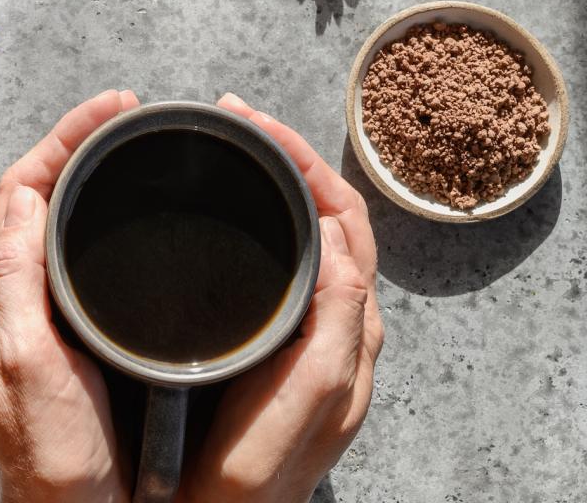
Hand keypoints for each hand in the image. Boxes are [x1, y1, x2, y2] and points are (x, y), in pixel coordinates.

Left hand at [0, 89, 140, 502]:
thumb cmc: (53, 452)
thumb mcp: (28, 366)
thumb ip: (17, 285)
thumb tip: (26, 198)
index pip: (18, 192)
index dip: (61, 140)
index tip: (111, 110)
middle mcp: (9, 295)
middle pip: (34, 195)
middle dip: (75, 143)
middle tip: (128, 113)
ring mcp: (37, 311)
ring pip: (54, 219)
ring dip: (86, 172)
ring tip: (131, 145)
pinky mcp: (67, 328)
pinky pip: (74, 252)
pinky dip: (98, 214)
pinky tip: (129, 212)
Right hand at [177, 93, 384, 502]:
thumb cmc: (261, 468)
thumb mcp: (310, 392)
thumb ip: (337, 320)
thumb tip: (339, 239)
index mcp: (352, 324)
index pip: (344, 216)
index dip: (305, 161)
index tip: (254, 124)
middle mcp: (341, 319)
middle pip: (331, 214)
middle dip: (290, 156)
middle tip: (239, 118)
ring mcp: (312, 327)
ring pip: (311, 232)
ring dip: (281, 182)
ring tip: (236, 146)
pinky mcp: (283, 337)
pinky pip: (289, 259)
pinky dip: (269, 217)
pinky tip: (235, 209)